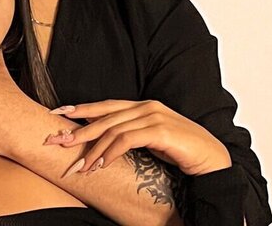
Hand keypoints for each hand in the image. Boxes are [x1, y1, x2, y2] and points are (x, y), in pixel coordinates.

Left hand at [45, 100, 231, 175]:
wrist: (213, 160)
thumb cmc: (183, 152)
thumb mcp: (152, 141)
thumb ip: (132, 136)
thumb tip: (105, 144)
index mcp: (144, 106)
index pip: (106, 105)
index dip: (82, 109)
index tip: (58, 114)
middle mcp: (147, 107)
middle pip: (105, 116)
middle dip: (79, 129)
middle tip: (58, 142)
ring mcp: (154, 116)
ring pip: (113, 129)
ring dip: (93, 149)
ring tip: (78, 165)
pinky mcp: (161, 130)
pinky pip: (127, 140)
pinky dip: (110, 152)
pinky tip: (100, 164)